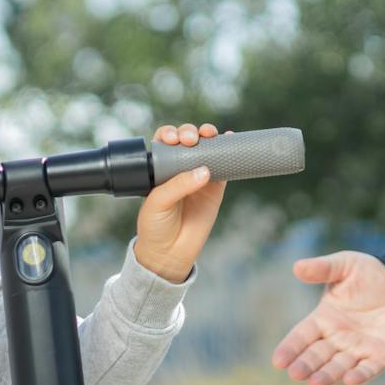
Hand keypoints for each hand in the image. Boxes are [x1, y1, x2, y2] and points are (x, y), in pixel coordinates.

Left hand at [132, 122, 226, 283]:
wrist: (169, 252)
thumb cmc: (155, 226)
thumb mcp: (158, 202)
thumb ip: (178, 185)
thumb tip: (204, 171)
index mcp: (159, 168)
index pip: (165, 142)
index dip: (170, 133)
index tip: (173, 138)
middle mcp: (179, 168)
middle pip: (187, 140)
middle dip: (189, 132)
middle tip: (190, 139)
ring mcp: (198, 176)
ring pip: (206, 148)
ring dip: (208, 135)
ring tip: (210, 134)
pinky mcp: (215, 188)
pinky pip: (224, 166)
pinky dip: (228, 150)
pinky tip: (229, 137)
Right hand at [272, 252, 384, 384]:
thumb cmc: (372, 275)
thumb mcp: (346, 265)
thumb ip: (323, 268)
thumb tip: (296, 267)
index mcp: (325, 318)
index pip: (302, 336)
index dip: (290, 348)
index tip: (278, 361)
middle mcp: (338, 338)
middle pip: (318, 355)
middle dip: (306, 365)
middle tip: (296, 374)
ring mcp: (359, 349)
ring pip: (340, 366)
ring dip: (328, 375)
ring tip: (315, 383)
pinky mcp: (382, 356)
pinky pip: (369, 368)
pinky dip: (360, 375)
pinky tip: (350, 380)